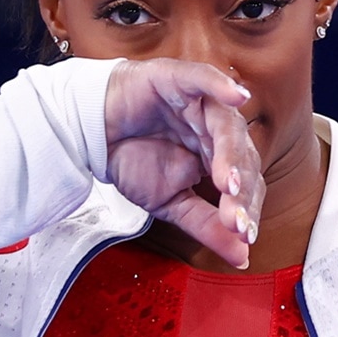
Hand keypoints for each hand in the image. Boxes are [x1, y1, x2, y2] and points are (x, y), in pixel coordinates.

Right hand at [104, 59, 263, 268]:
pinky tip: (237, 97)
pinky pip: (205, 80)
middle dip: (239, 190)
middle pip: (242, 156)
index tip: (243, 237)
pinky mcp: (180, 79)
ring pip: (227, 126)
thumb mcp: (172, 203)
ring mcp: (201, 103)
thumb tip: (242, 257)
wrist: (91, 132)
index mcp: (219, 157)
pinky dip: (221, 86)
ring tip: (227, 181)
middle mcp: (216, 130)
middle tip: (234, 219)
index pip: (246, 184)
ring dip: (230, 154)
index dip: (246, 209)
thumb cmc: (132, 158)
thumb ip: (207, 226)